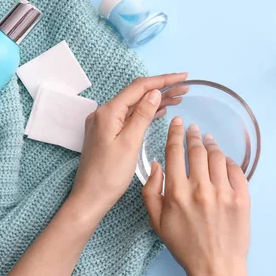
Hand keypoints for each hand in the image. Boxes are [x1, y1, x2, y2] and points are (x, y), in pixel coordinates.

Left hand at [71, 73, 187, 219]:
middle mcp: (104, 113)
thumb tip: (154, 93)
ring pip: (134, 106)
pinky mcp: (107, 134)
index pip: (139, 88)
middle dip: (161, 89)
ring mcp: (104, 123)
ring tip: (178, 98)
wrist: (90, 197)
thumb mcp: (130, 143)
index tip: (183, 77)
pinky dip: (145, 113)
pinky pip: (129, 117)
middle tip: (185, 88)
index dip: (163, 80)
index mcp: (108, 112)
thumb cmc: (110, 174)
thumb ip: (142, 115)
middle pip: (136, 94)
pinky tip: (160, 112)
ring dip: (155, 101)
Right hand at [142, 117, 250, 275]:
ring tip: (208, 142)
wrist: (216, 268)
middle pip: (197, 150)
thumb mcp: (157, 222)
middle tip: (194, 129)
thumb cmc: (184, 246)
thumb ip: (151, 191)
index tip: (178, 123)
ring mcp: (223, 192)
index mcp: (177, 192)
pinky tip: (223, 160)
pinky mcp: (242, 198)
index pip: (176, 152)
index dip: (176, 133)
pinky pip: (235, 170)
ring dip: (211, 145)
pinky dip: (228, 161)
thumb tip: (157, 164)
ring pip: (217, 157)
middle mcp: (200, 188)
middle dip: (194, 135)